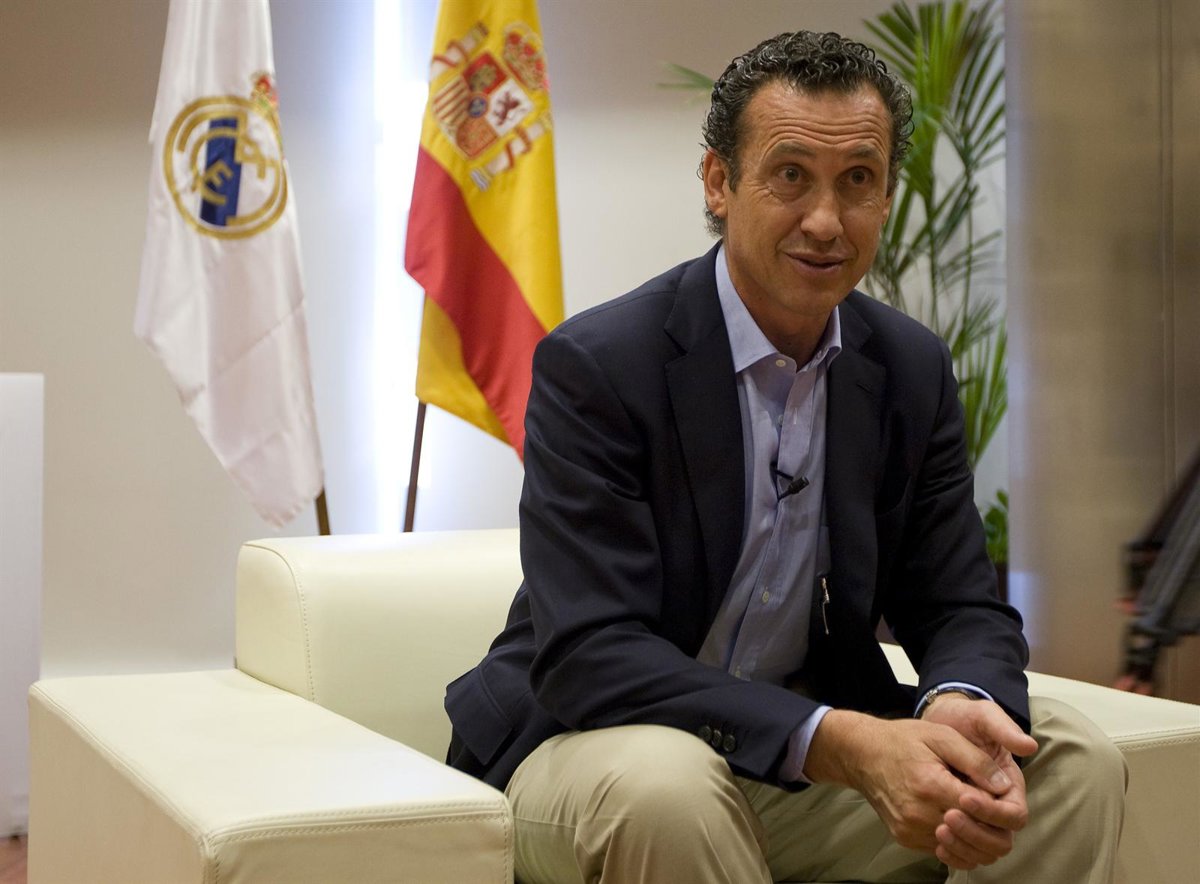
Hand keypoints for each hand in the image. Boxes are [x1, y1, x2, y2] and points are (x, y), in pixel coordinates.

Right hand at [803, 708, 1031, 867]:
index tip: (996, 792)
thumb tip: (1004, 787)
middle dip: (992, 826)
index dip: (996, 804)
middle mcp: (919, 815)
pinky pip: (943, 850)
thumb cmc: (902, 740)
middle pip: (974, 836)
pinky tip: (959, 822)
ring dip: (977, 837)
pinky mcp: (906, 839)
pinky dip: (958, 841)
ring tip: (979, 816)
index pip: (980, 810)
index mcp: (930, 786)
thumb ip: (975, 761)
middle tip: (994, 809)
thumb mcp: (942, 736)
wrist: (862, 754)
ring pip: (962, 850)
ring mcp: (911, 831)